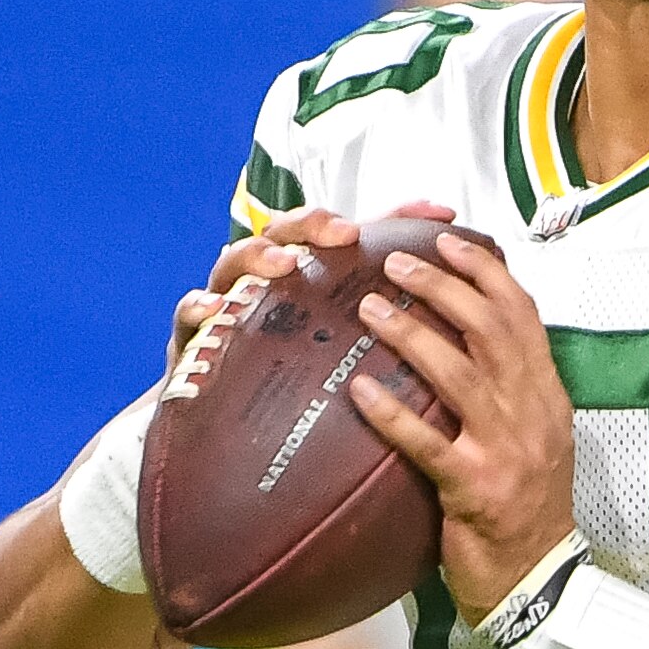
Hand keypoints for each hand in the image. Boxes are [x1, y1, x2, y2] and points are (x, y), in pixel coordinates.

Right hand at [166, 203, 456, 375]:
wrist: (221, 435)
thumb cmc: (290, 383)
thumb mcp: (344, 352)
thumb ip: (395, 319)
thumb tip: (460, 301)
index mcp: (304, 278)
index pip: (341, 234)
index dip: (391, 216)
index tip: (434, 213)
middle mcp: (264, 281)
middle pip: (283, 233)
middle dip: (310, 225)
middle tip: (342, 233)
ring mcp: (224, 307)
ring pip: (233, 262)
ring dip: (258, 258)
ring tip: (284, 266)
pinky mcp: (192, 342)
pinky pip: (188, 318)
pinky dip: (197, 309)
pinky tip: (213, 312)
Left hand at [346, 231, 579, 618]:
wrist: (539, 581)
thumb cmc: (525, 508)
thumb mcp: (534, 439)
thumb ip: (508, 390)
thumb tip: (465, 339)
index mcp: (547, 396)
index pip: (523, 316)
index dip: (486, 272)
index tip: (449, 241)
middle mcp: (533, 414)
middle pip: (491, 331)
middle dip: (443, 287)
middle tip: (397, 261)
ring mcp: (506, 452)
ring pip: (460, 376)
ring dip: (412, 335)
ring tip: (369, 308)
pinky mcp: (474, 490)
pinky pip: (427, 443)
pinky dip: (392, 413)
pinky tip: (358, 391)